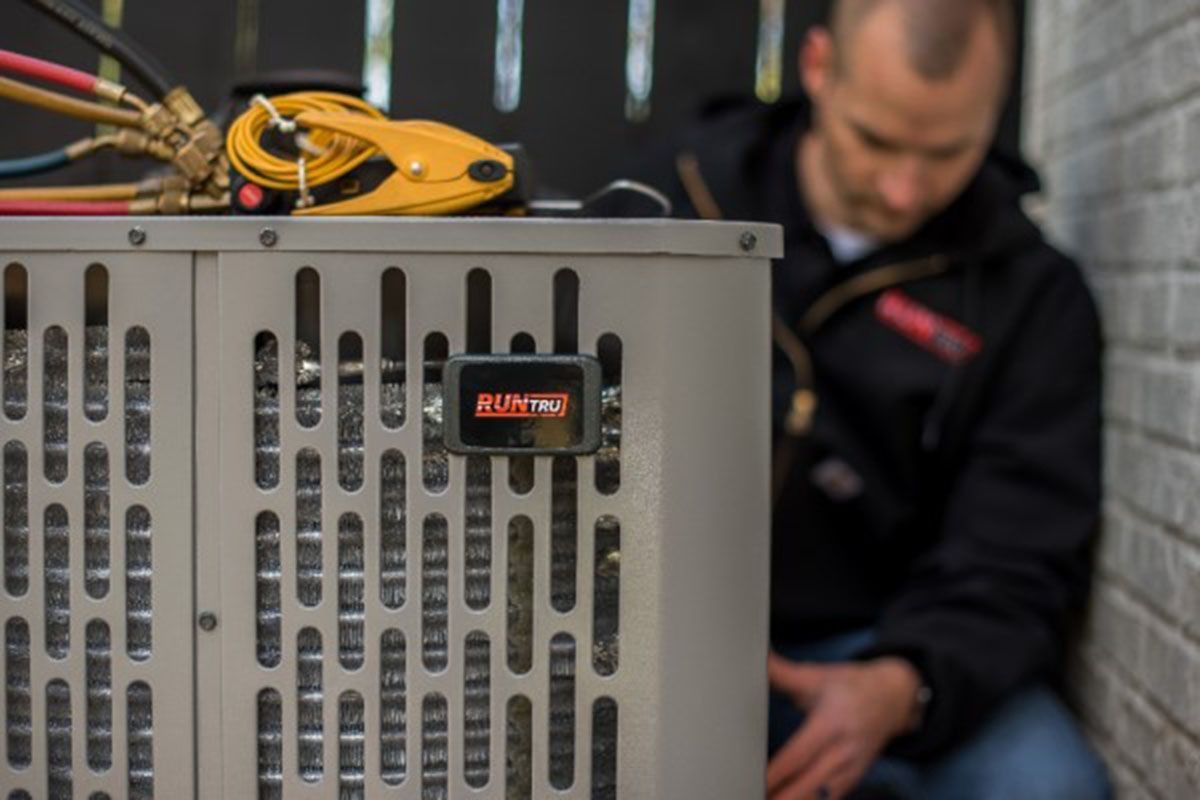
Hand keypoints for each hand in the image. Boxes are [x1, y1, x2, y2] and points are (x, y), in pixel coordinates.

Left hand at [766, 653, 919, 799]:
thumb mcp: (818, 675)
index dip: (776, 773)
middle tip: (756, 795)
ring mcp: (852, 768)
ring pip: (822, 797)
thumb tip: (758, 657)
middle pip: (810, 785)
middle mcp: (844, 749)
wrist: (895, 697)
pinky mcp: (854, 779)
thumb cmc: (851, 686)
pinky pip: (832, 799)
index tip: (757, 781)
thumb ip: (783, 673)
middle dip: (783, 796)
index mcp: (831, 722)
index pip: (798, 755)